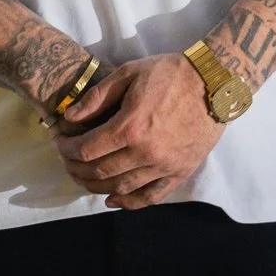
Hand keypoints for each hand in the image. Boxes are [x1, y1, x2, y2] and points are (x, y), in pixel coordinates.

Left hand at [52, 55, 225, 208]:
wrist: (215, 82)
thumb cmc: (171, 73)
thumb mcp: (129, 73)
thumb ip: (97, 97)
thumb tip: (70, 117)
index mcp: (129, 127)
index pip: (86, 150)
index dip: (67, 149)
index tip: (60, 142)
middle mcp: (145, 152)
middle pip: (99, 173)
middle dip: (76, 169)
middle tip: (67, 160)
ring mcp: (164, 166)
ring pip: (120, 188)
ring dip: (96, 187)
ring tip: (84, 176)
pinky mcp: (180, 172)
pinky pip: (150, 196)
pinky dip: (129, 203)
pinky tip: (113, 200)